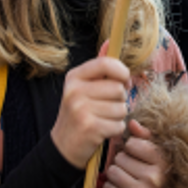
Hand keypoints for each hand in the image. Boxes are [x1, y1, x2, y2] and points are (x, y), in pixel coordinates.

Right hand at [51, 45, 130, 168]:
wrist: (63, 146)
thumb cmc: (79, 113)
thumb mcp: (83, 87)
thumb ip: (99, 67)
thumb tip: (110, 41)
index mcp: (74, 77)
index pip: (106, 63)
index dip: (122, 72)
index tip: (124, 81)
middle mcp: (75, 91)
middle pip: (119, 89)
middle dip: (120, 100)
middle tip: (106, 107)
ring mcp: (81, 110)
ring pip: (122, 108)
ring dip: (118, 117)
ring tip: (103, 119)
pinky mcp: (90, 128)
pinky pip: (119, 125)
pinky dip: (115, 130)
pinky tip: (102, 131)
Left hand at [105, 119, 179, 187]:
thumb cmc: (156, 177)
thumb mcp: (157, 157)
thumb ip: (145, 137)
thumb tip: (131, 122)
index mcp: (162, 163)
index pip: (133, 144)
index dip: (131, 148)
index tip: (138, 155)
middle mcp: (153, 178)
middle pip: (120, 158)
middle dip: (123, 162)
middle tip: (132, 170)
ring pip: (112, 172)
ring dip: (116, 174)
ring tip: (127, 179)